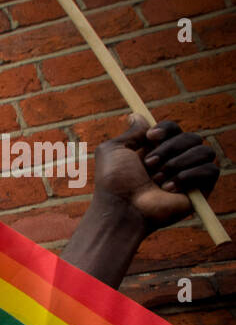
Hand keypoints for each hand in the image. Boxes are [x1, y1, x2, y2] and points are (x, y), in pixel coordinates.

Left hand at [93, 115, 218, 231]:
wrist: (122, 209)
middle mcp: (174, 160)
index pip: (174, 128)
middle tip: (148, 165)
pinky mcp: (200, 189)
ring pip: (203, 151)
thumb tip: (137, 115)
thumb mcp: (113, 150)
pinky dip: (189, 176)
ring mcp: (189, 174)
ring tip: (156, 180)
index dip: (166, 128)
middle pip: (191, 137)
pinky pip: (211, 169)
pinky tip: (169, 189)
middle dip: (169, 149)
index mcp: (156, 150)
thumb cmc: (113, 182)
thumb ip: (130, 132)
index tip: (151, 137)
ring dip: (177, 163)